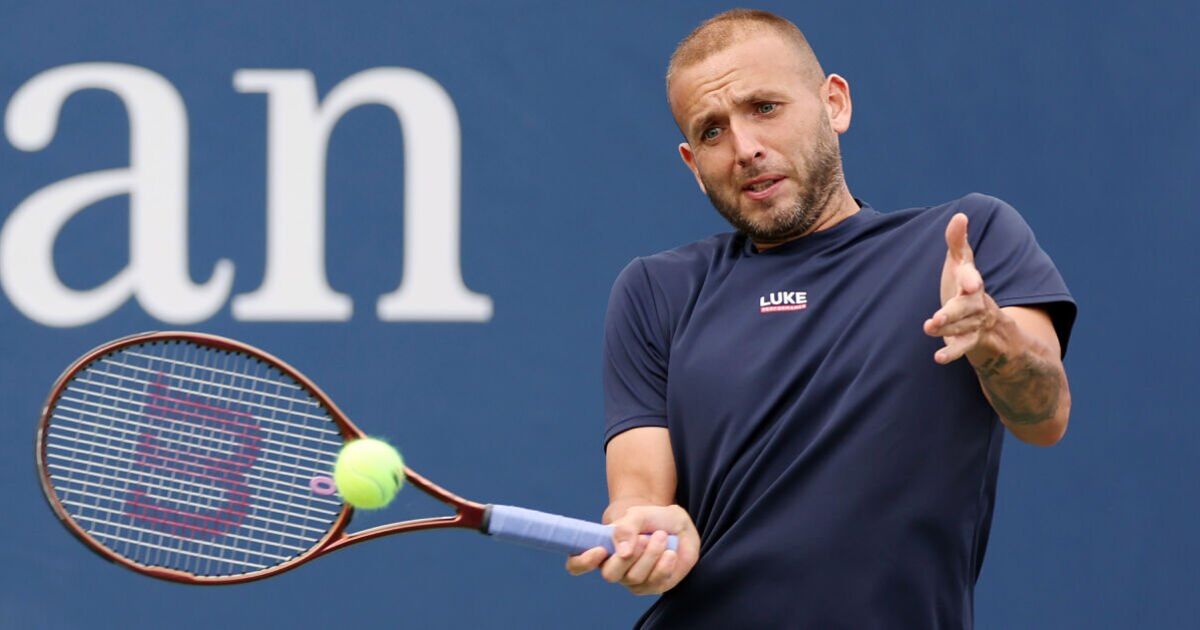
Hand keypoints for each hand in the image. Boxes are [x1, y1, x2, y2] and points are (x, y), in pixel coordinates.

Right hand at [564, 504, 699, 594]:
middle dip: (629, 556)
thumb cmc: (651, 518)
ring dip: (651, 555)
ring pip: (635, 578)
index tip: (600, 549)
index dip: (582, 562)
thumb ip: (625, 528)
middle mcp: (614, 568)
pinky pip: (655, 583)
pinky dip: (665, 565)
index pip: (576, 564)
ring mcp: (632, 580)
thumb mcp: (637, 515)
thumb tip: (622, 552)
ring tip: (661, 536)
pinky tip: (670, 552)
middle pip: (610, 574)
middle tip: (644, 538)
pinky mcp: (653, 586)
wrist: (676, 524)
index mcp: (601, 549)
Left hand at [924, 213, 1001, 363]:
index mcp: (972, 283)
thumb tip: (960, 215)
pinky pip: (963, 348)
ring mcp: (974, 324)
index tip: (971, 284)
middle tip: (936, 317)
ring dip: (947, 329)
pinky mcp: (970, 342)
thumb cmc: (967, 287)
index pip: (972, 279)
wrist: (993, 324)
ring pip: (963, 327)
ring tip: (929, 327)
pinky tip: (938, 357)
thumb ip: (957, 242)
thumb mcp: (962, 264)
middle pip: (966, 307)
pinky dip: (951, 353)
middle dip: (953, 312)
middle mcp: (977, 304)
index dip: (971, 280)